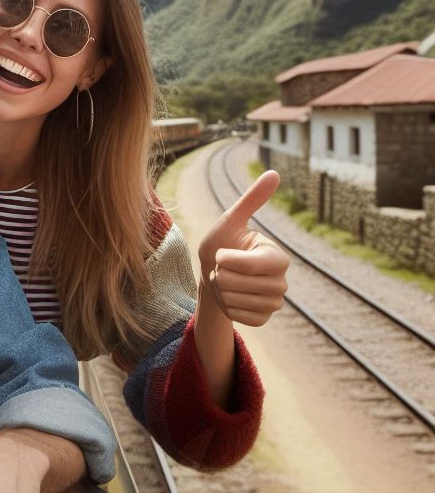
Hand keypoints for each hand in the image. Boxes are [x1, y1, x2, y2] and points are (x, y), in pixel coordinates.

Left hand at [197, 170, 287, 325]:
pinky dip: (226, 307)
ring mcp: (275, 303)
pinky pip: (238, 316)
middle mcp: (282, 282)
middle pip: (237, 283)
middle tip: (224, 269)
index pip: (250, 264)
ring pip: (235, 300)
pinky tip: (230, 297)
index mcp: (278, 257)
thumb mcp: (230, 221)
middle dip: (220, 274)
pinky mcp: (263, 319)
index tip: (223, 254)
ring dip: (220, 290)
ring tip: (226, 281)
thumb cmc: (221, 244)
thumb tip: (275, 173)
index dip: (226, 259)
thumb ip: (252, 200)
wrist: (211, 274)